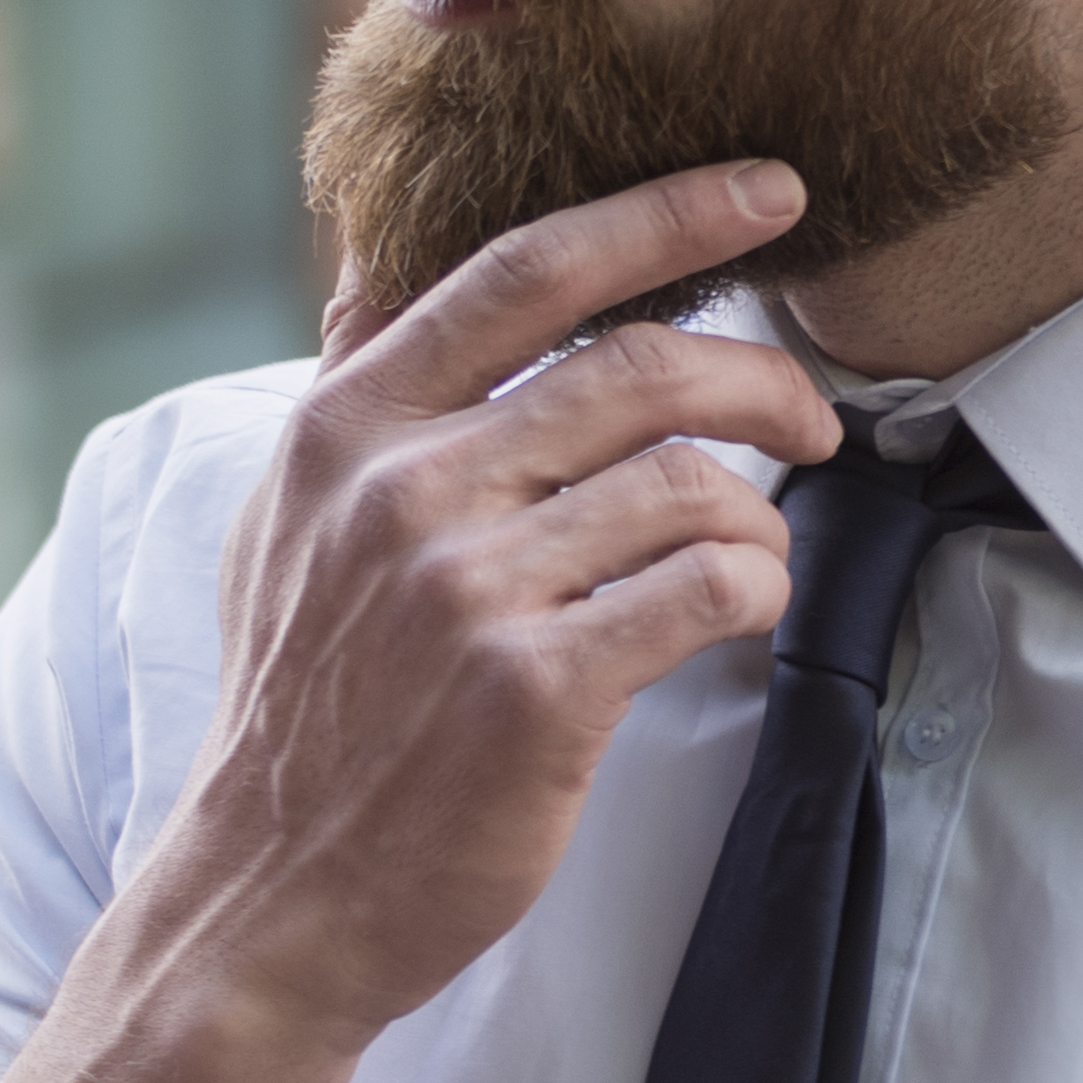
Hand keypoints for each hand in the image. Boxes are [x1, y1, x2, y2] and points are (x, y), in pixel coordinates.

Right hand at [150, 158, 837, 1054]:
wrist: (273, 893)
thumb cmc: (298, 710)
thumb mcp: (281, 523)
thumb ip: (348, 389)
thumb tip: (376, 250)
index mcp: (347, 433)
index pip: (526, 272)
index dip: (665, 213)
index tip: (766, 189)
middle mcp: (402, 493)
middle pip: (640, 367)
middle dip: (764, 379)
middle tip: (809, 419)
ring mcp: (468, 591)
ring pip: (691, 480)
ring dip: (759, 505)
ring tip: (753, 543)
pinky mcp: (536, 688)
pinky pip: (708, 585)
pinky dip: (755, 585)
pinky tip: (736, 609)